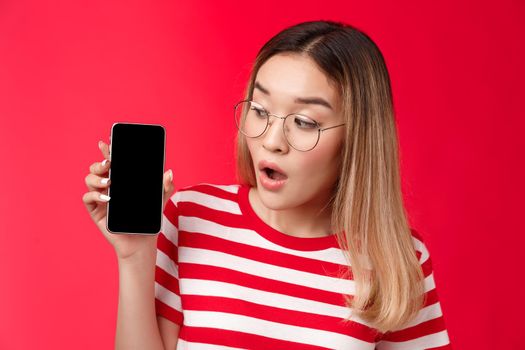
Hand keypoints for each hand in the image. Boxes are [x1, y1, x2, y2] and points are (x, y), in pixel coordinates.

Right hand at [82, 140, 174, 259]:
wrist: (142, 242)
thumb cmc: (149, 220)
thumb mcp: (160, 200)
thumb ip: (165, 186)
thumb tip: (169, 172)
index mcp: (121, 181)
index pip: (112, 162)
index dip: (107, 151)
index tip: (107, 142)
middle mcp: (108, 187)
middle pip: (97, 168)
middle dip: (100, 162)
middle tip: (110, 163)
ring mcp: (100, 199)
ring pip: (89, 179)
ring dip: (96, 177)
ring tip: (109, 181)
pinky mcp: (96, 212)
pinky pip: (87, 198)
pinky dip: (95, 195)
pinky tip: (107, 197)